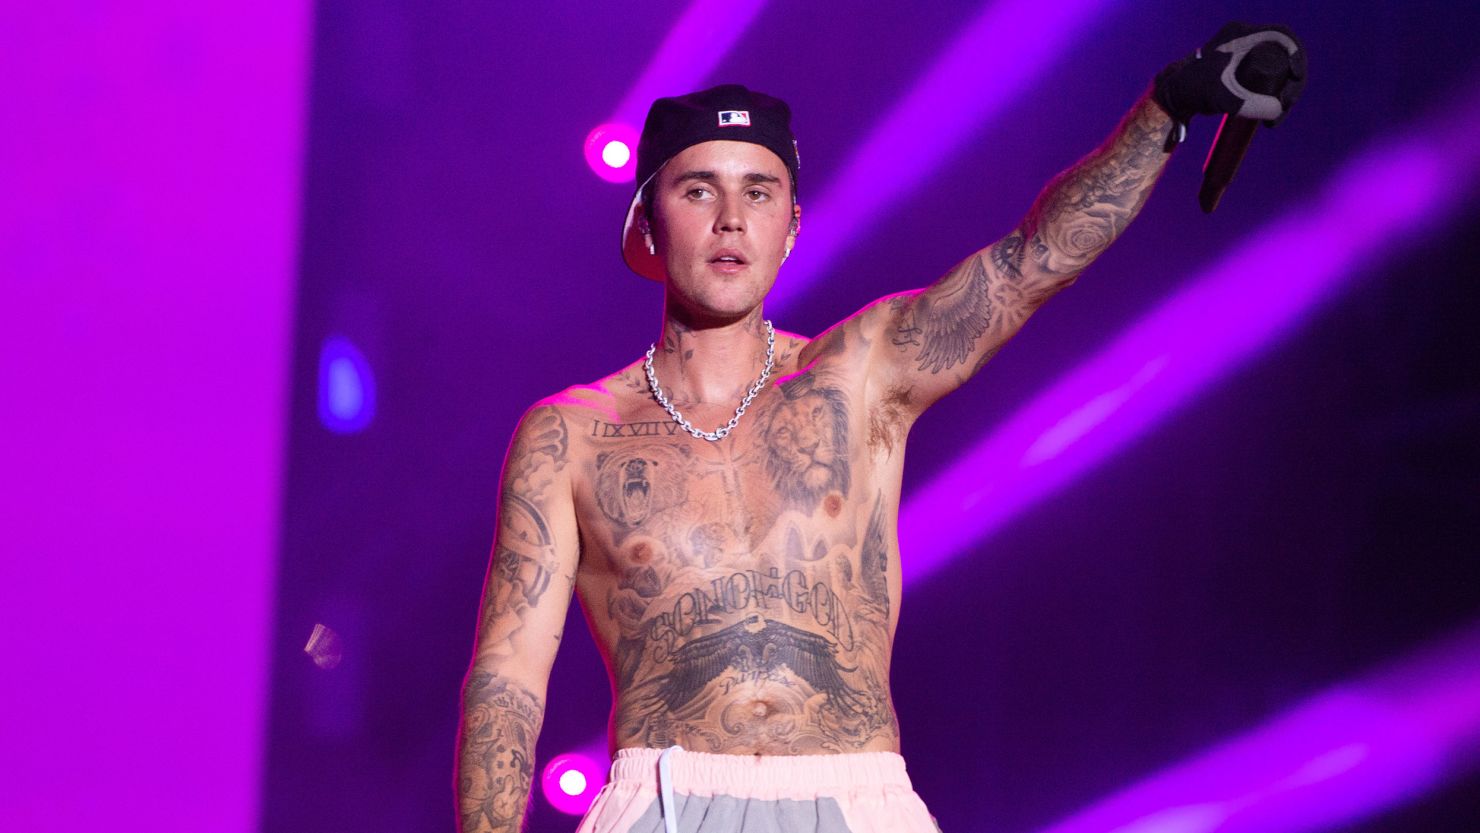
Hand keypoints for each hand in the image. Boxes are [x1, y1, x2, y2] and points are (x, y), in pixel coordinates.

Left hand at [1153, 22, 1306, 129]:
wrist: (1173, 96)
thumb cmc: (1193, 92)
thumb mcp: (1223, 99)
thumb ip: (1249, 105)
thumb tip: (1278, 109)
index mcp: (1241, 34)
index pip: (1282, 36)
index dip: (1297, 55)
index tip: (1296, 79)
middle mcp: (1245, 38)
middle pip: (1284, 54)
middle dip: (1291, 81)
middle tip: (1284, 107)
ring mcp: (1245, 51)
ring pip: (1279, 67)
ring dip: (1284, 90)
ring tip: (1275, 119)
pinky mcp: (1243, 67)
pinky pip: (1269, 75)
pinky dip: (1275, 92)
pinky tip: (1273, 112)